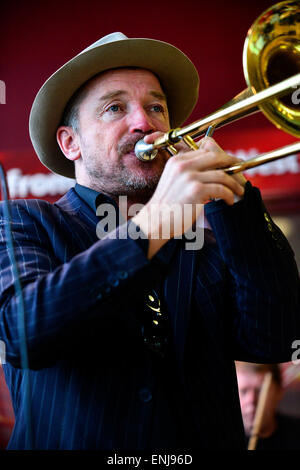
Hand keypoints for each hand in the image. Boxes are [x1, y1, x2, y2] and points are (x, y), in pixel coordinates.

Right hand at [133, 134, 245, 257]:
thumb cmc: (167, 206)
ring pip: (222, 174)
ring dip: (234, 184)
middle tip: (241, 172)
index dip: (221, 157)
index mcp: (177, 161)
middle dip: (233, 164)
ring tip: (238, 192)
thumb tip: (213, 169)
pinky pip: (221, 189)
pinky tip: (229, 201)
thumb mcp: (173, 181)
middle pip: (216, 157)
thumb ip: (189, 172)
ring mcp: (189, 177)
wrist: (155, 221)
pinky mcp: (196, 190)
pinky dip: (229, 195)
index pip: (205, 151)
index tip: (230, 164)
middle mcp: (183, 165)